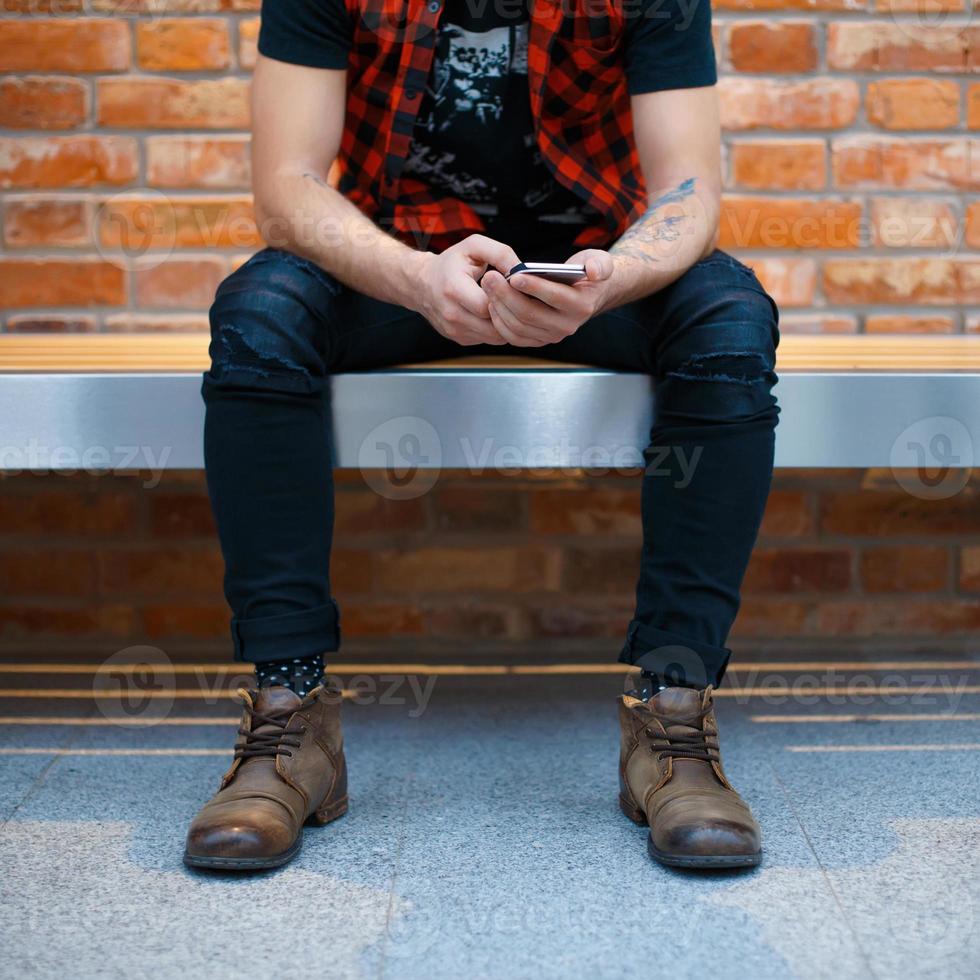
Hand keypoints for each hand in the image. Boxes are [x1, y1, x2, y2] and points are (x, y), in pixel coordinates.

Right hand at [415, 235, 520, 346]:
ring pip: (494, 337)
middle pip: (493, 326)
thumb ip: (500, 254)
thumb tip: (522, 272)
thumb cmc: (451, 263)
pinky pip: (487, 340)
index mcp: (453, 289)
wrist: (422, 284)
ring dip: (505, 324)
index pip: (488, 305)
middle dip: (510, 314)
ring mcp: (455, 330)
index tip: (513, 288)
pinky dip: (496, 329)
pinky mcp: (459, 339)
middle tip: (518, 301)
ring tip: (509, 307)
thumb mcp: (474, 246)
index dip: (505, 298)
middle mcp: (451, 314)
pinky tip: (497, 314)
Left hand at [480, 249, 614, 347]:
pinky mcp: (538, 340)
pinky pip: (514, 337)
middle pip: (530, 314)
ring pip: (518, 327)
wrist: (587, 295)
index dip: (533, 287)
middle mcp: (567, 325)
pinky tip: (491, 303)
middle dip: (506, 295)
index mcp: (582, 306)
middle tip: (490, 277)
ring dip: (499, 307)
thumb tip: (593, 271)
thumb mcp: (601, 262)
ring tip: (488, 286)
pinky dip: (499, 321)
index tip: (513, 275)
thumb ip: (601, 264)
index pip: (554, 297)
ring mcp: (551, 336)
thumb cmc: (588, 274)